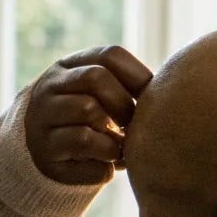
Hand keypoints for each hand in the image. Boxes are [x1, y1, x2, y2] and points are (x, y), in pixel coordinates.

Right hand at [24, 45, 153, 185]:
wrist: (51, 157)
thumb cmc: (94, 124)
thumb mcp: (105, 99)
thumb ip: (128, 90)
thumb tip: (174, 93)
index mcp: (70, 67)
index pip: (109, 55)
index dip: (139, 76)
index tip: (151, 99)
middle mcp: (50, 86)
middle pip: (96, 77)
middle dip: (124, 104)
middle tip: (133, 125)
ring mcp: (42, 116)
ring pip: (88, 109)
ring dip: (115, 131)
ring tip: (120, 145)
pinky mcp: (45, 148)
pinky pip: (85, 143)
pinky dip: (107, 155)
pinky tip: (108, 161)